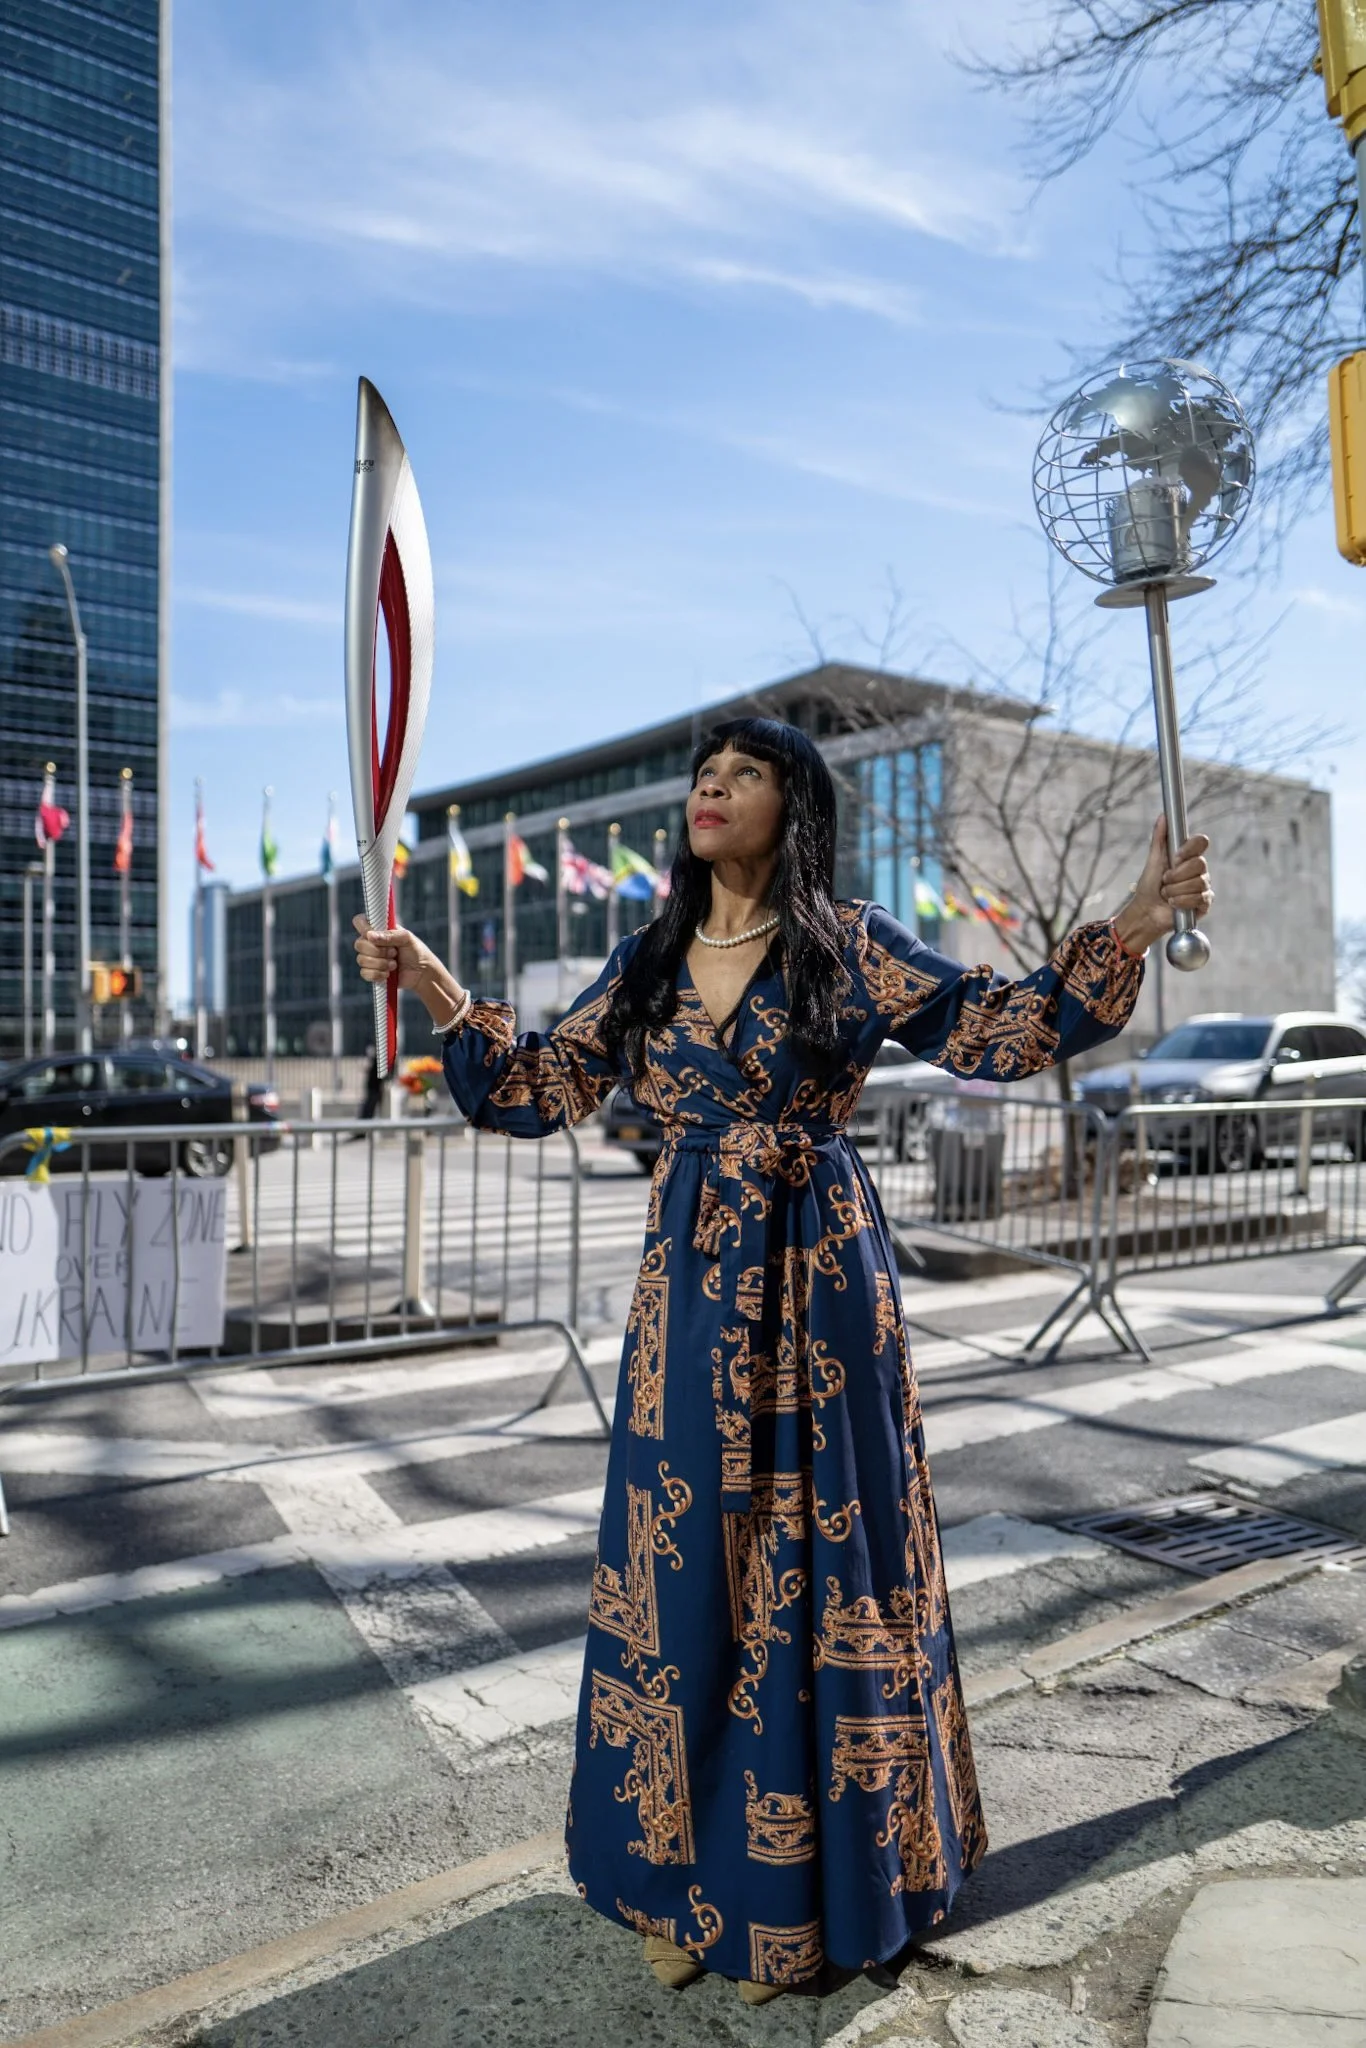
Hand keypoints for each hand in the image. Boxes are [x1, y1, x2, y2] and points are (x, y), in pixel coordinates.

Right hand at [351, 914, 467, 1027]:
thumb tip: (370, 936)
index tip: (373, 935)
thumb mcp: (406, 939)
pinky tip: (389, 974)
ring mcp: (370, 958)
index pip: (360, 922)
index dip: (363, 928)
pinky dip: (378, 974)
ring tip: (394, 964)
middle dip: (378, 951)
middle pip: (359, 944)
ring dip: (380, 963)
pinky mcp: (371, 973)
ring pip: (361, 960)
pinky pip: (365, 973)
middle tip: (394, 952)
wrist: (422, 973)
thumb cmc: (416, 951)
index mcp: (378, 930)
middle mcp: (371, 943)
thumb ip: (389, 936)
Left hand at [1113, 819, 1212, 954]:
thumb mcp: (1153, 860)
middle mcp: (1199, 870)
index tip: (1175, 858)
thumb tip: (1163, 815)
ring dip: (1176, 890)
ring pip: (1198, 883)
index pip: (1201, 842)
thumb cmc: (1149, 885)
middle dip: (1176, 875)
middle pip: (1200, 864)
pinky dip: (1182, 901)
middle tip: (1165, 881)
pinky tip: (1174, 903)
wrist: (1146, 911)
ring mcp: (1203, 886)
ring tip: (1167, 894)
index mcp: (1188, 856)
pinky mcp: (1204, 903)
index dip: (1189, 850)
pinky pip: (1199, 898)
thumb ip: (1159, 838)